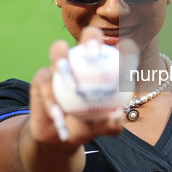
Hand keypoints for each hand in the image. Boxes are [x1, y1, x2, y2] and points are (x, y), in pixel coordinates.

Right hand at [28, 27, 137, 148]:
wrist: (57, 136)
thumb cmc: (85, 126)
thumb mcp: (99, 128)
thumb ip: (110, 124)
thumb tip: (117, 116)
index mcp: (105, 65)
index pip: (120, 49)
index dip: (128, 50)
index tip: (130, 66)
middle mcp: (83, 57)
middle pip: (89, 35)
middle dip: (92, 39)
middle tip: (95, 56)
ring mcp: (60, 63)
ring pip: (59, 49)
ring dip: (63, 62)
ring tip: (71, 85)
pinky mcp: (42, 76)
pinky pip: (44, 81)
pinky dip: (51, 99)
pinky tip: (57, 115)